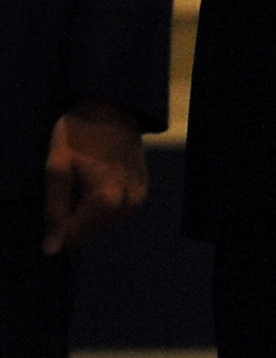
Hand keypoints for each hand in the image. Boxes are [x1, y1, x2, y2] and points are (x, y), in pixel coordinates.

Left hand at [43, 103, 143, 254]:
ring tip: (85, 177)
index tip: (56, 195)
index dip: (55, 222)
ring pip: (100, 222)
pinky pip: (114, 210)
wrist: (113, 107)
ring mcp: (138, 198)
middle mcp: (128, 204)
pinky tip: (98, 177)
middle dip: (73, 214)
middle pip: (87, 232)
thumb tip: (51, 250)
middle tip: (71, 182)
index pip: (71, 238)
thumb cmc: (79, 135)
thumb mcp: (56, 170)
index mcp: (107, 201)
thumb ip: (54, 212)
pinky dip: (101, 200)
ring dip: (86, 207)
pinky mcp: (142, 190)